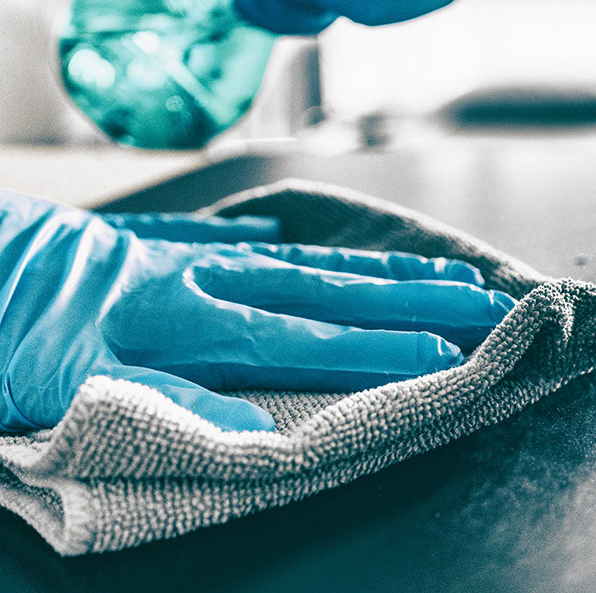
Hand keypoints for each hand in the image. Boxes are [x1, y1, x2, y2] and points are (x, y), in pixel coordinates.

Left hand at [0, 192, 514, 432]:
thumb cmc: (14, 336)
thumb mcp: (75, 390)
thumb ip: (171, 403)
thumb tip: (256, 427)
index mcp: (186, 319)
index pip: (306, 339)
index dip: (376, 349)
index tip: (442, 353)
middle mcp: (208, 279)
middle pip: (328, 290)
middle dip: (410, 299)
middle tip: (478, 301)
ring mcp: (194, 254)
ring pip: (306, 261)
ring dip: (376, 270)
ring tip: (438, 273)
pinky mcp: (170, 243)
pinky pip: (242, 240)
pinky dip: (283, 242)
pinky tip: (307, 242)